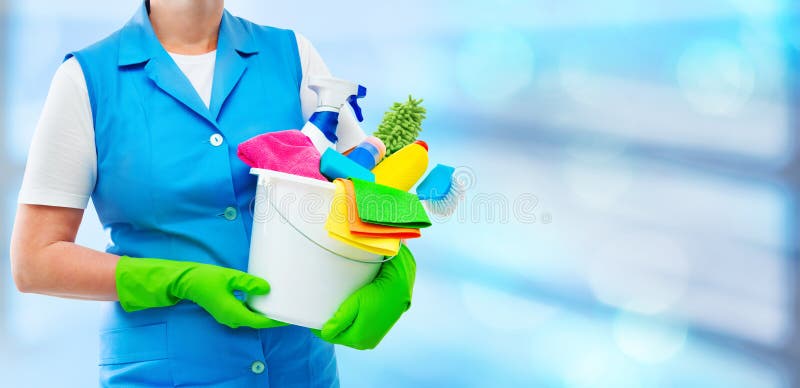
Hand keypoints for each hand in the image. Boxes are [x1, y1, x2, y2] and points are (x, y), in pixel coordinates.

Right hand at [116, 257, 285, 328]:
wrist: (184, 281)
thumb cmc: (204, 278)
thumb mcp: (229, 277)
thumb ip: (248, 283)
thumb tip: (266, 288)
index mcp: (233, 312)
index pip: (259, 322)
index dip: (275, 320)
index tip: (289, 317)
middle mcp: (231, 318)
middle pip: (257, 322)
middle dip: (273, 317)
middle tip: (289, 309)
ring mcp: (227, 316)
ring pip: (251, 318)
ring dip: (264, 314)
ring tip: (280, 304)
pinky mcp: (226, 311)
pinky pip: (245, 313)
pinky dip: (256, 310)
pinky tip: (263, 301)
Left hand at [315, 244, 415, 349]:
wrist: (399, 287)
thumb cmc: (377, 293)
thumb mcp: (354, 304)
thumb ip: (338, 321)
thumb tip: (324, 333)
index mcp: (358, 339)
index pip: (331, 336)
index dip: (320, 327)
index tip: (313, 317)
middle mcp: (365, 343)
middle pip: (340, 336)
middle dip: (331, 326)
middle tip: (323, 311)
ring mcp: (373, 338)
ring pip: (349, 332)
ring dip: (341, 324)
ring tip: (335, 310)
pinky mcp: (377, 330)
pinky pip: (358, 328)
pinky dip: (352, 322)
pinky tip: (350, 311)